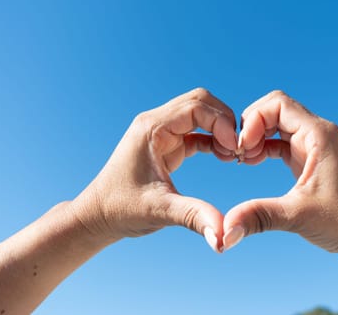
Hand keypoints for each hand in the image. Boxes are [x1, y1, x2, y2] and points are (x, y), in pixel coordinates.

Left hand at [71, 88, 237, 251]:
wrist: (100, 216)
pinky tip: (224, 157)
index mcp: (151, 128)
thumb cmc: (122, 209)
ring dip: (220, 129)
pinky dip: (213, 140)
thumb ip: (193, 216)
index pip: (195, 107)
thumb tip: (222, 235)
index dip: (221, 122)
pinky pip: (197, 132)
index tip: (235, 148)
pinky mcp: (168, 145)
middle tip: (238, 148)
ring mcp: (162, 132)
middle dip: (224, 120)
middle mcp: (156, 123)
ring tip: (233, 155)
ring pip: (200, 114)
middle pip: (200, 102)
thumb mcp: (160, 210)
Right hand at [223, 91, 337, 260]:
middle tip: (238, 153)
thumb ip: (259, 217)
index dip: (253, 119)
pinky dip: (264, 147)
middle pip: (275, 109)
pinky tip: (252, 162)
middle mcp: (317, 134)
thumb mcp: (298, 216)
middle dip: (251, 125)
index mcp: (319, 135)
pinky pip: (281, 141)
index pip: (278, 104)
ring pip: (277, 124)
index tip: (242, 148)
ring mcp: (314, 145)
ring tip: (243, 159)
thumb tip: (225, 231)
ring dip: (256, 136)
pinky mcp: (310, 159)